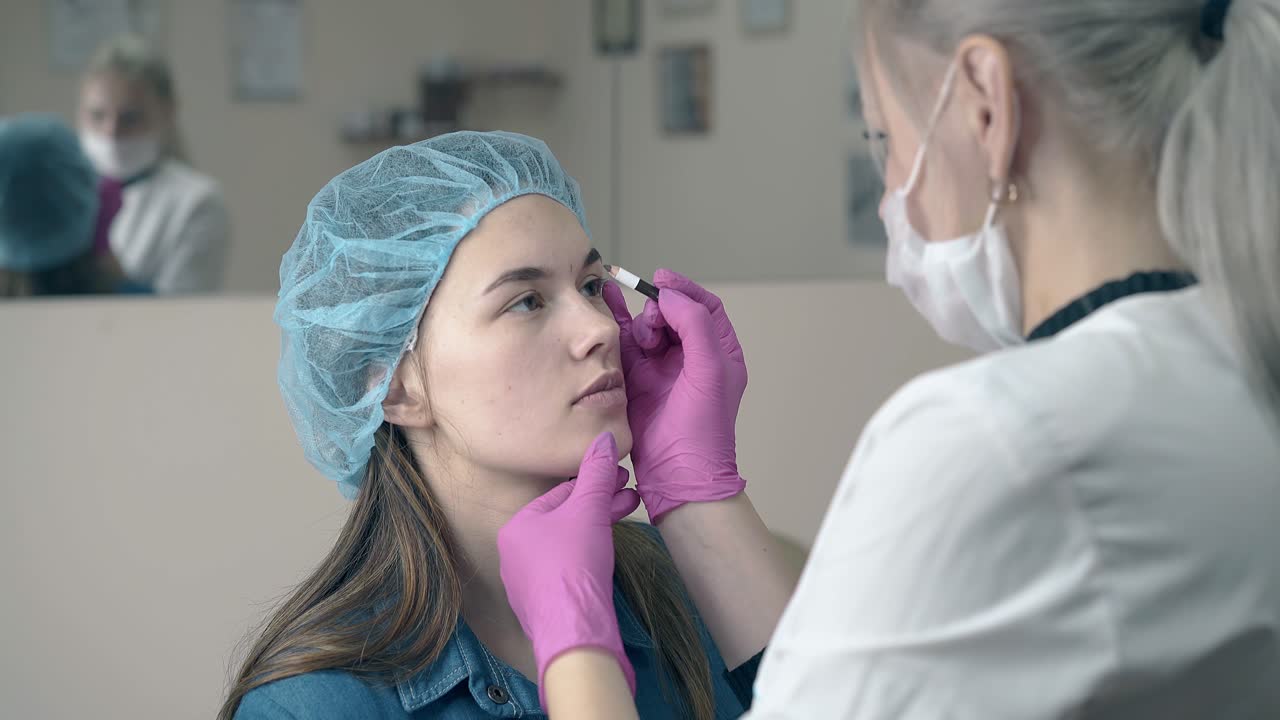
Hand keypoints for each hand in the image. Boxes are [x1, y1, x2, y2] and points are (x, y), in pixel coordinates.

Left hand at [497, 432, 640, 705]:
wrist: (575, 631)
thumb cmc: (575, 563)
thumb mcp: (590, 509)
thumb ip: (597, 472)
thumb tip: (604, 437)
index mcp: (516, 527)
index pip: (559, 493)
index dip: (593, 481)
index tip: (621, 474)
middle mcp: (515, 554)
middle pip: (565, 519)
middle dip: (601, 503)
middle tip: (630, 492)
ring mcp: (529, 583)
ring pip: (570, 544)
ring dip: (601, 526)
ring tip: (631, 512)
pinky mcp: (547, 606)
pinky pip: (570, 570)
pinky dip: (592, 555)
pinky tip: (610, 549)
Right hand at [602, 269, 746, 523]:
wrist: (678, 474)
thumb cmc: (703, 428)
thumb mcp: (710, 369)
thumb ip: (695, 325)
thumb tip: (670, 296)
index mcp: (719, 352)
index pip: (704, 307)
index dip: (684, 290)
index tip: (661, 280)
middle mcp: (691, 357)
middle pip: (673, 313)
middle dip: (660, 311)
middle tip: (653, 324)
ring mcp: (662, 369)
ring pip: (649, 328)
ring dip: (642, 324)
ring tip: (643, 339)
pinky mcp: (637, 380)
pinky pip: (626, 345)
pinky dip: (618, 324)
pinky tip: (608, 301)